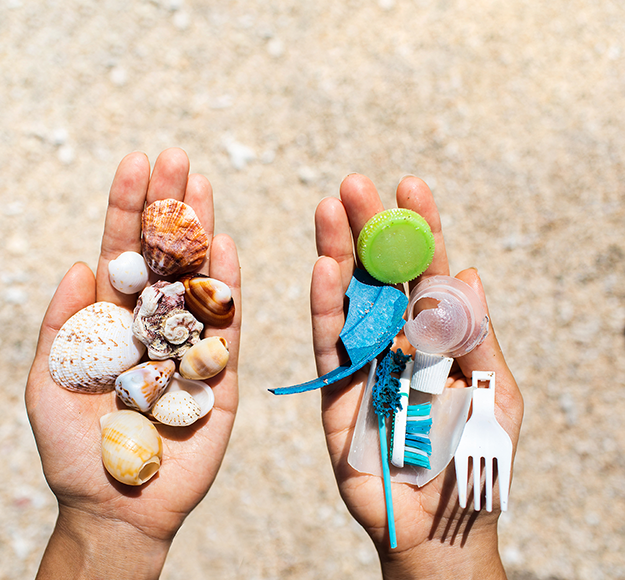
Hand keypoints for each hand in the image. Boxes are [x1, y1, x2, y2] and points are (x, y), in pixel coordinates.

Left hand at [26, 149, 240, 579]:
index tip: (136, 162)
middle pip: (163, 255)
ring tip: (205, 184)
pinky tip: (226, 247)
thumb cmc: (75, 448)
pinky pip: (225, 325)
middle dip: (170, 206)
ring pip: (197, 278)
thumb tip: (78, 264)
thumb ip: (62, 323)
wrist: (119, 504)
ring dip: (202, 232)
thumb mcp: (47, 381)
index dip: (128, 208)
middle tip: (177, 157)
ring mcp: (188, 343)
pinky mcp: (219, 373)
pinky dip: (226, 287)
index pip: (120, 252)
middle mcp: (152, 322)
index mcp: (111, 319)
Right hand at [311, 174, 522, 578]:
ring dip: (337, 254)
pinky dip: (325, 308)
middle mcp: (398, 340)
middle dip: (368, 229)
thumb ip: (477, 335)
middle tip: (354, 185)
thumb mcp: (493, 393)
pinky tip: (323, 269)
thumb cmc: (473, 459)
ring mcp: (364, 363)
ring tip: (328, 210)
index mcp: (439, 335)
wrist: (438, 524)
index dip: (420, 230)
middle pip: (380, 276)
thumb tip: (472, 273)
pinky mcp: (335, 392)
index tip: (411, 185)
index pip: (428, 272)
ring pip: (349, 300)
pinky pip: (329, 345)